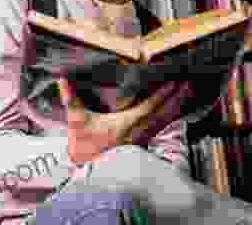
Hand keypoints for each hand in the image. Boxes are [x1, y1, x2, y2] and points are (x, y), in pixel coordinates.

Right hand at [57, 78, 176, 164]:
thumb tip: (62, 80)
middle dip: (176, 97)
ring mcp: (141, 138)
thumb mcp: (76, 121)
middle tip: (188, 83)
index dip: (162, 93)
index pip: (149, 105)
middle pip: (162, 112)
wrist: (88, 172)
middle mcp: (138, 131)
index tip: (173, 80)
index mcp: (125, 124)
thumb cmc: (84, 146)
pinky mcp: (141, 143)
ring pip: (163, 120)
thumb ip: (71, 99)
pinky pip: (159, 127)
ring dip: (175, 106)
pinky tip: (173, 110)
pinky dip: (168, 117)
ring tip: (186, 92)